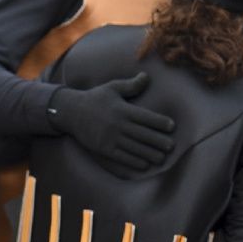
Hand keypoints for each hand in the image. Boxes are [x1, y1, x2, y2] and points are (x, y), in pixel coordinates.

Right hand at [46, 73, 175, 173]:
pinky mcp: (103, 148)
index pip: (146, 117)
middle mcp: (118, 124)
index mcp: (123, 109)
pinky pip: (121, 157)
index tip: (171, 126)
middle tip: (171, 147)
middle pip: (143, 135)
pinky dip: (134, 162)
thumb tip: (146, 76)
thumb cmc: (95, 98)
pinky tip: (144, 165)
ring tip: (161, 158)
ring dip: (149, 154)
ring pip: (134, 148)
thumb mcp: (112, 88)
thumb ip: (131, 85)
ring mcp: (110, 138)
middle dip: (159, 141)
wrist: (71, 112)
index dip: (160, 122)